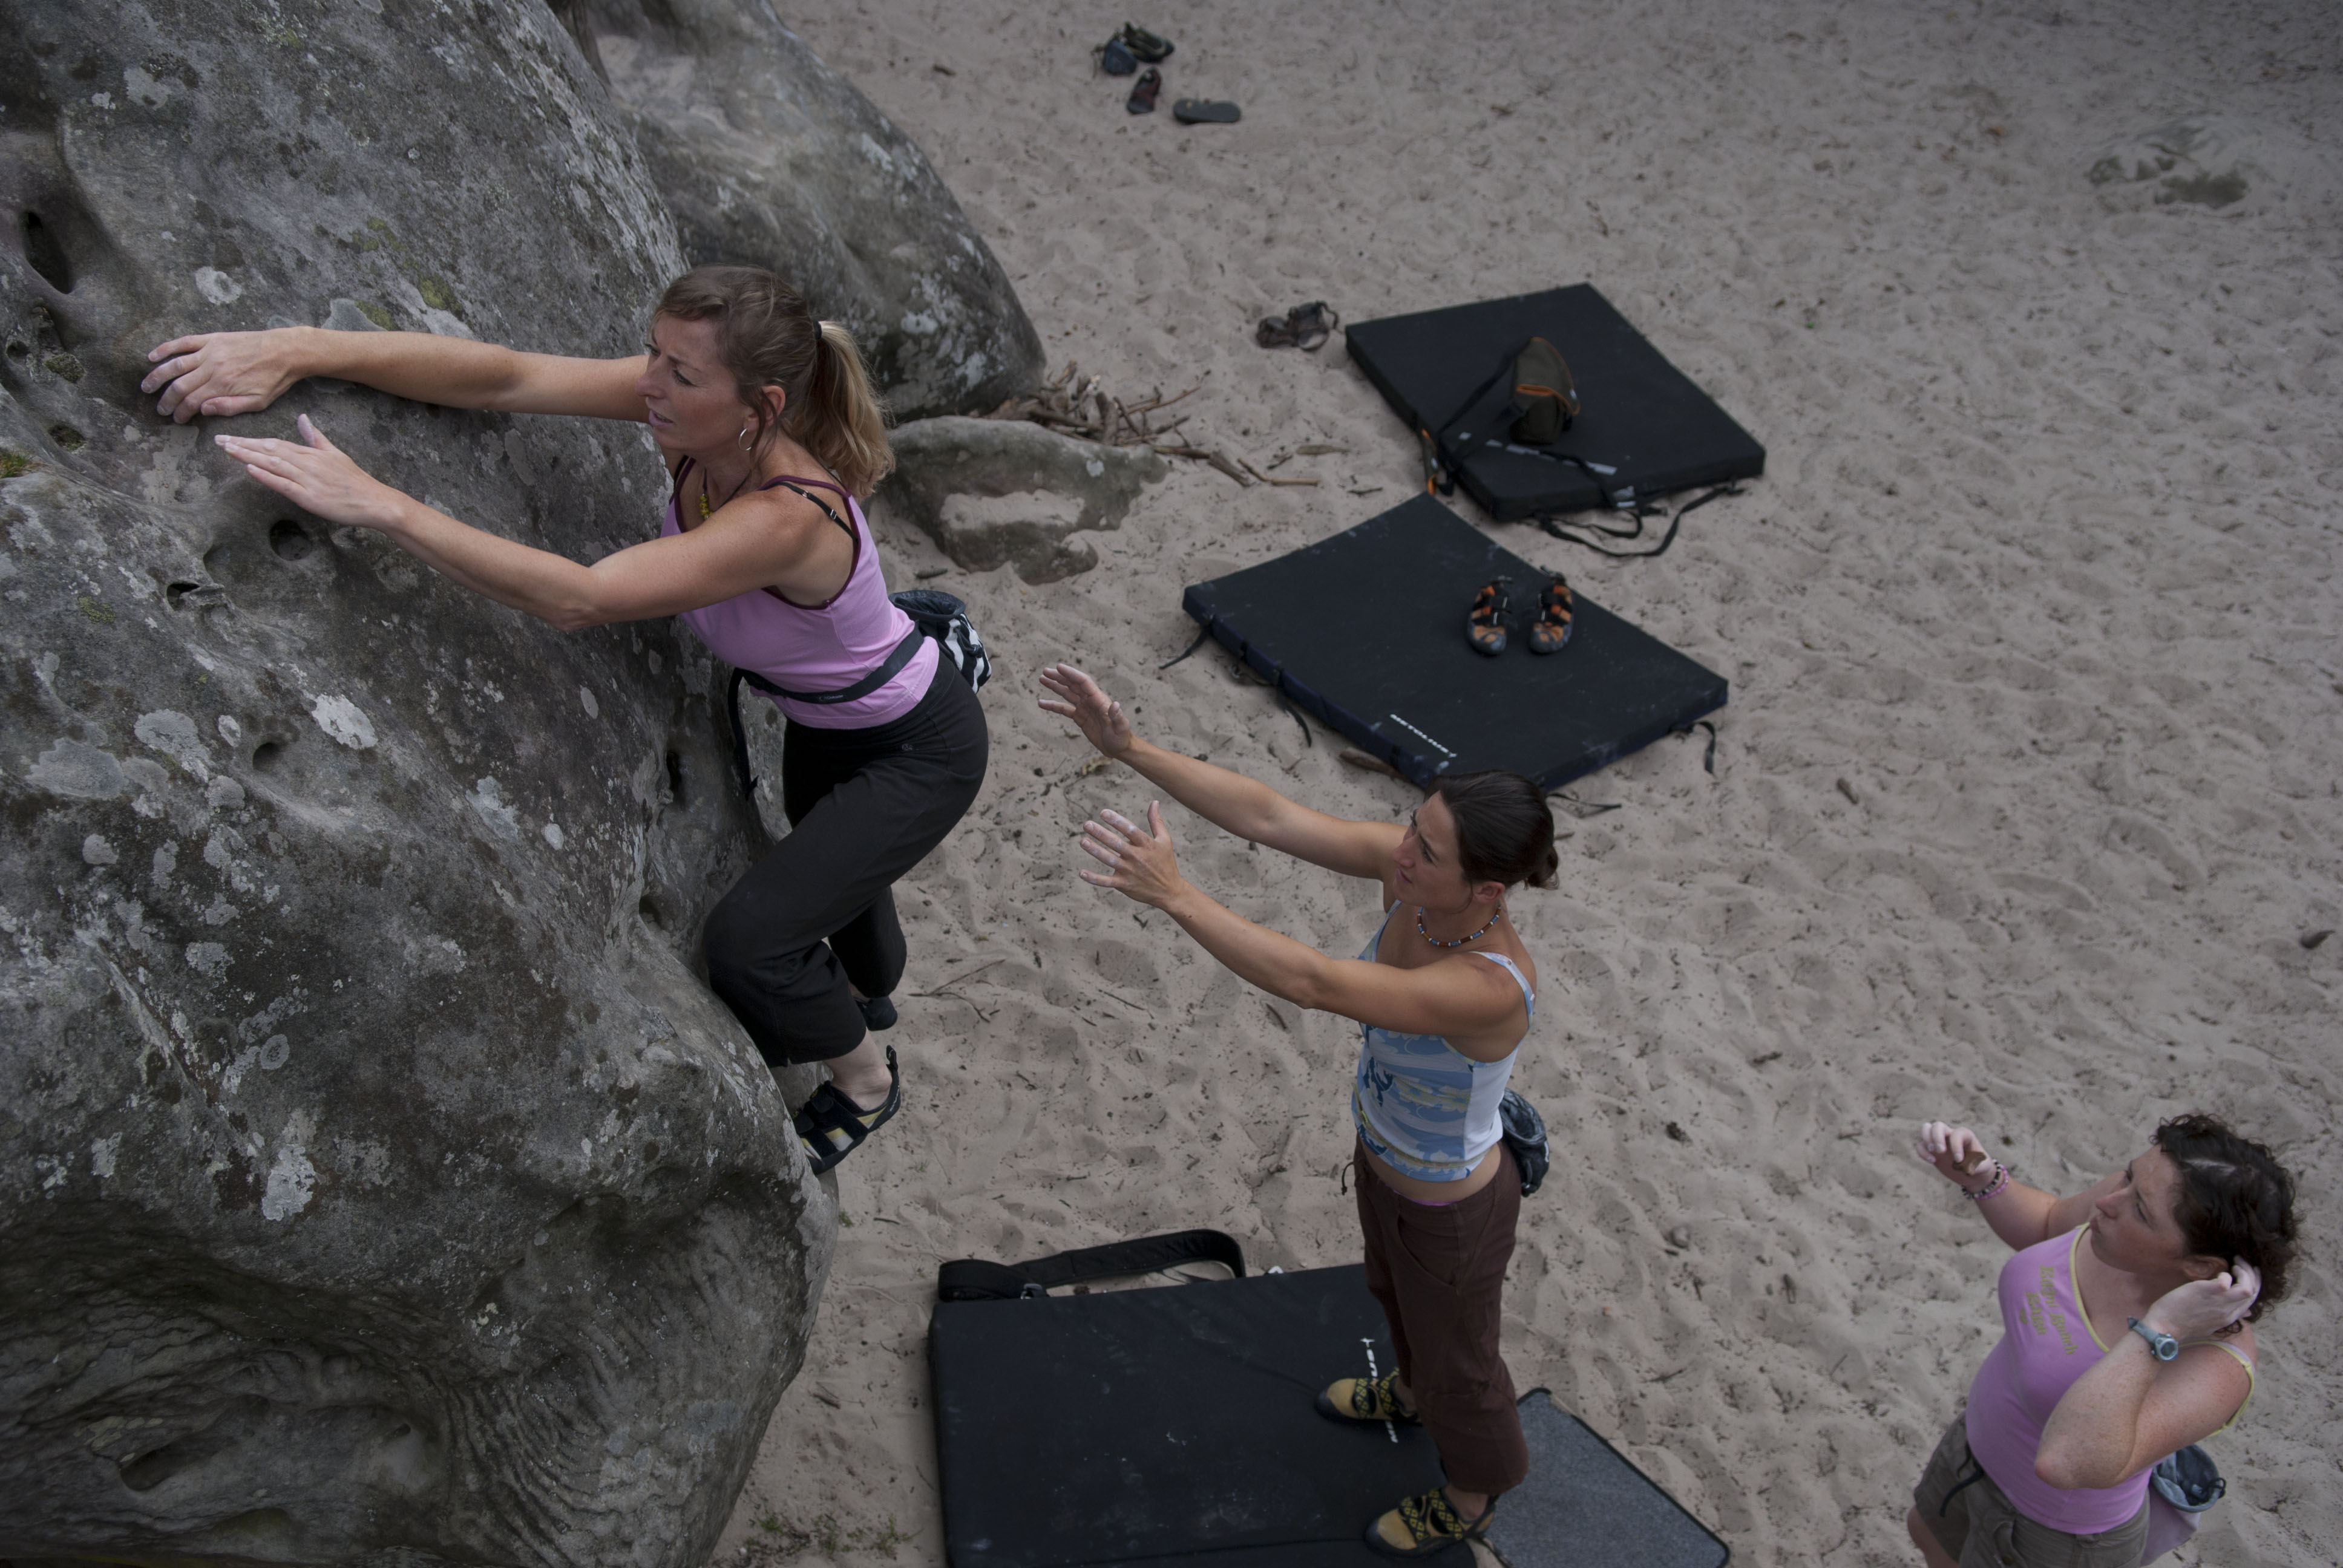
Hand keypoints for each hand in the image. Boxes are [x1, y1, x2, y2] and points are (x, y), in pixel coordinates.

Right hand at [144, 328, 306, 422]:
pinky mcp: (211, 339)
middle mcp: (212, 367)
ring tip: (146, 386)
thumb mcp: (258, 402)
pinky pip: (183, 342)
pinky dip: (165, 348)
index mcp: (223, 386)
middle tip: (160, 409)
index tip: (176, 419)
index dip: (180, 412)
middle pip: (179, 385)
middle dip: (166, 399)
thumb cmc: (274, 379)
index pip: (192, 402)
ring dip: (157, 376)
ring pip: (175, 364)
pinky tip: (152, 356)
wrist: (286, 350)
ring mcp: (210, 351)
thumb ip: (229, 407)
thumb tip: (203, 409)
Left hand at [215, 415, 409, 530]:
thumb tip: (303, 418)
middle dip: (242, 445)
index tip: (230, 437)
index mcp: (310, 453)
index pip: (275, 443)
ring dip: (248, 456)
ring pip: (272, 465)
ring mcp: (307, 480)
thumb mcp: (335, 453)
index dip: (251, 439)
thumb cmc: (355, 480)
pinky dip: (266, 476)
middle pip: (269, 451)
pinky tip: (250, 469)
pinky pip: (283, 484)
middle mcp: (306, 463)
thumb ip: (315, 437)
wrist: (374, 500)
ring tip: (227, 450)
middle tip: (218, 440)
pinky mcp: (309, 497)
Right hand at [1039, 663, 1134, 758]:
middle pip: (1073, 684)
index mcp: (1099, 699)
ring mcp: (1084, 707)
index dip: (1071, 674)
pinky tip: (1042, 703)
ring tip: (1042, 679)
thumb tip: (1115, 705)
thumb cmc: (1121, 737)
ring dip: (1055, 686)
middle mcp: (1091, 700)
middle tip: (1045, 671)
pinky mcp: (1080, 717)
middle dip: (1060, 677)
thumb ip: (1117, 716)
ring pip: (1067, 693)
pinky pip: (1064, 709)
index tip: (1059, 667)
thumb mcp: (1121, 728)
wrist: (1119, 748)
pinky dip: (1053, 705)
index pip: (1083, 682)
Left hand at [1079, 803, 1185, 908]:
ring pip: (1109, 860)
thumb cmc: (1165, 862)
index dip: (1117, 821)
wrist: (1169, 891)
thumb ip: (1156, 821)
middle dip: (1101, 833)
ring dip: (1095, 851)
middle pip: (1117, 844)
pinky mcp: (1124, 885)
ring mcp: (1130, 872)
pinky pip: (1106, 882)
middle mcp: (1137, 857)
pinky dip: (1094, 878)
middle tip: (1087, 824)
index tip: (1103, 813)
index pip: (1130, 830)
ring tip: (1083, 841)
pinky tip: (1082, 872)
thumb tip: (1154, 802)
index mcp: (1147, 845)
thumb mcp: (1165, 840)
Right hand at [1915, 1121, 1994, 1188]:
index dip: (1956, 1146)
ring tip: (1933, 1151)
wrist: (1973, 1173)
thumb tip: (1958, 1163)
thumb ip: (1972, 1163)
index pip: (1956, 1134)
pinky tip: (1932, 1161)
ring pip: (1927, 1128)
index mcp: (1965, 1135)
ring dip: (1926, 1139)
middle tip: (1941, 1151)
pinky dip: (1922, 1152)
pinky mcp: (1932, 1150)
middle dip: (1936, 1138)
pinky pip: (1921, 1145)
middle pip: (1938, 1125)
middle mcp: (1951, 1134)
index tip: (1959, 1160)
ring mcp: (1940, 1141)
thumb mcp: (1981, 1166)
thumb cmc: (1979, 1166)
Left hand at [2143, 1261, 2260, 1341]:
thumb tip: (2247, 1313)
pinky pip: (2226, 1281)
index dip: (2256, 1284)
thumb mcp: (2211, 1324)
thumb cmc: (2183, 1323)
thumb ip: (2226, 1315)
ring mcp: (2219, 1303)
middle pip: (2253, 1292)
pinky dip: (2225, 1275)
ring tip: (2234, 1264)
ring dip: (2244, 1273)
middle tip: (2242, 1262)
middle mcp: (2228, 1311)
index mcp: (2229, 1318)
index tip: (2253, 1272)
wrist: (2164, 1327)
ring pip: (2247, 1288)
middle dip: (2252, 1274)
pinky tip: (2217, 1273)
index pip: (2251, 1300)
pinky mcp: (2207, 1292)